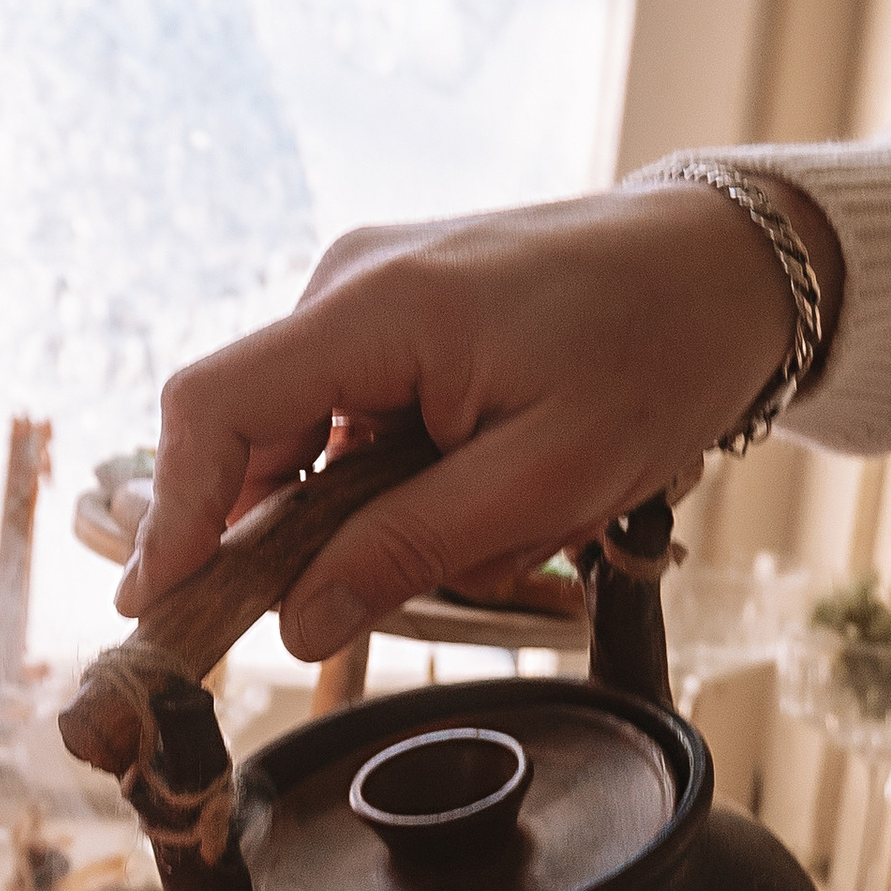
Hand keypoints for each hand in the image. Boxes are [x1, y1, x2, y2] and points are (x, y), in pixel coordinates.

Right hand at [117, 177, 843, 658]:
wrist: (731, 265)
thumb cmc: (658, 353)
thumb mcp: (547, 480)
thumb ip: (409, 551)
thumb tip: (296, 626)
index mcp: (376, 307)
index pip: (214, 409)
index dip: (173, 516)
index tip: (158, 611)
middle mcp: (349, 284)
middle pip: (251, 433)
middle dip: (291, 537)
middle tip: (356, 610)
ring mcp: (369, 292)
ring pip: (308, 438)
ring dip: (363, 512)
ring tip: (492, 532)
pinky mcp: (397, 313)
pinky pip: (353, 417)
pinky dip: (391, 477)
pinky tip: (483, 494)